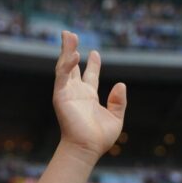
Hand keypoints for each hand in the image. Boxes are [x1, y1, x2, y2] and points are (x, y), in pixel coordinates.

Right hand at [53, 30, 125, 161]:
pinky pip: (62, 76)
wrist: (87, 148)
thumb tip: (121, 84)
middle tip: (70, 34)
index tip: (95, 53)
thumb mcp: (116, 118)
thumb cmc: (99, 138)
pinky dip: (66, 65)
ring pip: (64, 67)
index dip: (93, 63)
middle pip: (72, 66)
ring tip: (69, 35)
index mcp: (89, 97)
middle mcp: (77, 93)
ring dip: (66, 50)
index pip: (89, 76)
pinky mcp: (60, 96)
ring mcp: (67, 93)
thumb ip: (119, 102)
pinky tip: (74, 54)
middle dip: (71, 49)